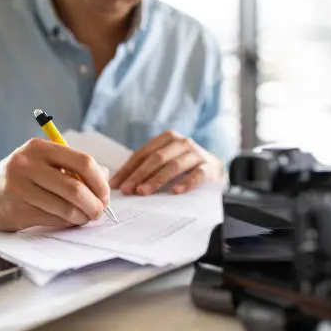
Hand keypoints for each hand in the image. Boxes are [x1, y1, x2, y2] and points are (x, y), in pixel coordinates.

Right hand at [0, 138, 109, 231]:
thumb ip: (74, 167)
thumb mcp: (44, 163)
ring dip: (82, 216)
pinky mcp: (15, 209)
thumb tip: (105, 177)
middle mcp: (27, 164)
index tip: (105, 194)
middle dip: (94, 204)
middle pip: (75, 188)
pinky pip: (52, 219)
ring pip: (65, 207)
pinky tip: (69, 221)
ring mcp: (19, 187)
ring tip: (85, 217)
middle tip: (99, 211)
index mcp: (40, 148)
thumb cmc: (22, 177)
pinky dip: (67, 223)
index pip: (83, 162)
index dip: (100, 181)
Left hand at [109, 130, 223, 195]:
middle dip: (139, 175)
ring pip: (173, 166)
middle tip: (127, 190)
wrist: (214, 169)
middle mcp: (182, 143)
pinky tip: (176, 191)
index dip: (128, 169)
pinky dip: (186, 182)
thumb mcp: (165, 161)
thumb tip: (119, 183)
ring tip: (143, 191)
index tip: (116, 184)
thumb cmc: (184, 166)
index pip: (143, 153)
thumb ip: (146, 168)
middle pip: (156, 159)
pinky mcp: (208, 167)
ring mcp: (196, 154)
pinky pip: (196, 175)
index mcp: (167, 138)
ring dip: (156, 180)